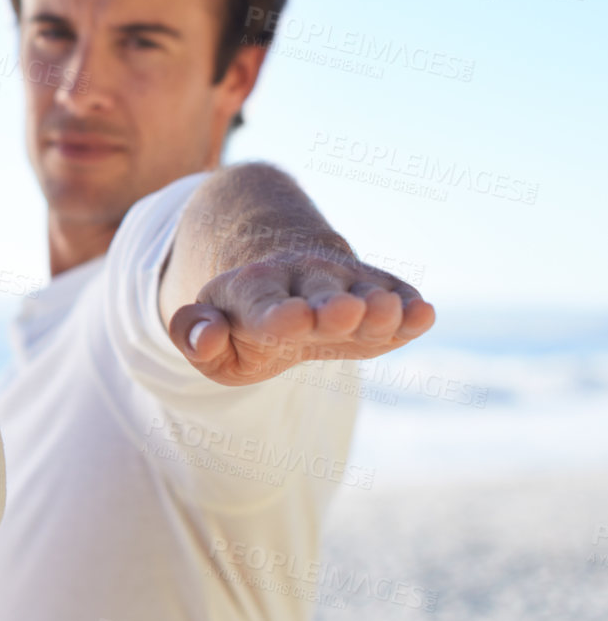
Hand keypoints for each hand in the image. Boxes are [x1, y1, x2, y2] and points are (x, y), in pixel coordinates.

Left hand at [166, 250, 435, 385]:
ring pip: (363, 292)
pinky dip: (410, 308)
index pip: (264, 306)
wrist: (288, 281)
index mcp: (252, 292)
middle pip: (320, 295)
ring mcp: (344, 281)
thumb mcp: (212, 341)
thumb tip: (206, 335)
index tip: (294, 319)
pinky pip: (399, 296)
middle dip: (332, 306)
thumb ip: (196, 339)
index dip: (279, 315)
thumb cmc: (243, 326)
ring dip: (376, 305)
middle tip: (345, 312)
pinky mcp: (381, 290)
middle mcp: (301, 278)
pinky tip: (423, 314)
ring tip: (385, 312)